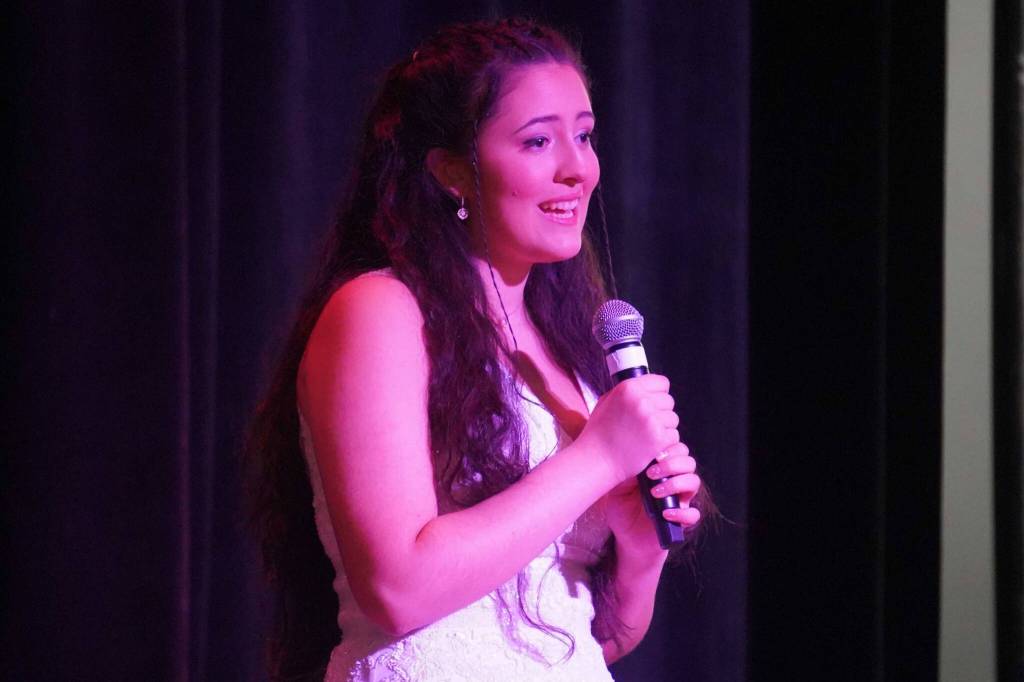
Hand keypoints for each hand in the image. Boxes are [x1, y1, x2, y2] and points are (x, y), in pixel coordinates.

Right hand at [575, 374, 680, 483]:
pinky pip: (674, 435)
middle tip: (646, 424)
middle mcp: (641, 400)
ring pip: (673, 419)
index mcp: (629, 387)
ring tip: (645, 436)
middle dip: (661, 412)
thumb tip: (645, 387)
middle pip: (669, 401)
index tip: (653, 403)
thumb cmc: (599, 432)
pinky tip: (650, 446)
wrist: (596, 459)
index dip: (659, 393)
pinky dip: (665, 442)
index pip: (662, 382)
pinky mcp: (659, 437)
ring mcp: (651, 419)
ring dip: (664, 428)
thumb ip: (627, 392)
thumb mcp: (606, 402)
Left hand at [603, 442, 701, 557]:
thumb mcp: (618, 489)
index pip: (676, 449)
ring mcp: (680, 500)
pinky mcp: (682, 521)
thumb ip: (626, 473)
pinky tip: (664, 513)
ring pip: (694, 482)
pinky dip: (682, 512)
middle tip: (651, 473)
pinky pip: (693, 514)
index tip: (652, 454)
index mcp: (662, 469)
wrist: (626, 537)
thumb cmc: (623, 508)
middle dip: (672, 463)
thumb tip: (631, 458)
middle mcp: (674, 481)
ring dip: (676, 483)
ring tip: (654, 492)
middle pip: (688, 461)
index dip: (669, 447)